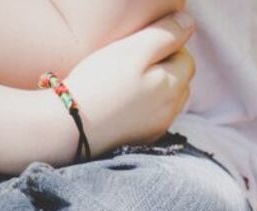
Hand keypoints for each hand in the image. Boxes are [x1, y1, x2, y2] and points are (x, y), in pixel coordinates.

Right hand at [64, 12, 195, 152]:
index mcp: (173, 85)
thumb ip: (165, 34)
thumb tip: (188, 23)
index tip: (137, 48)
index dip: (164, 47)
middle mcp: (170, 111)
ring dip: (152, 90)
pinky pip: (148, 120)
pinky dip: (140, 109)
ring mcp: (155, 130)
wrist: (68, 128)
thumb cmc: (99, 84)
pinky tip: (119, 105)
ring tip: (124, 85)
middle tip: (129, 65)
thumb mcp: (132, 50)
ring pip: (164, 102)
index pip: (185, 57)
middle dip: (162, 69)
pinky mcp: (138, 142)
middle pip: (178, 81)